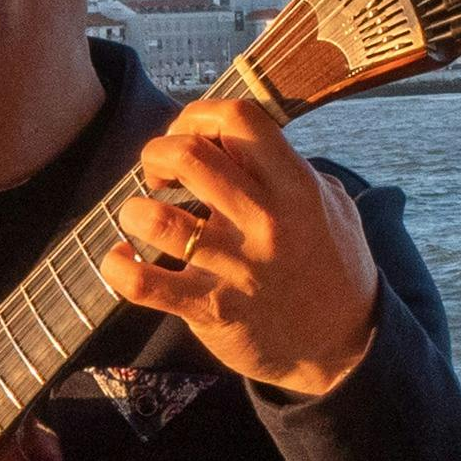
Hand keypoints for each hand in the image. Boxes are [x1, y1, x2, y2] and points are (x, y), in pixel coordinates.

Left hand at [98, 96, 380, 394]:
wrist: (342, 345)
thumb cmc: (331, 264)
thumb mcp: (329, 202)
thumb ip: (287, 168)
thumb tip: (234, 139)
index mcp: (296, 186)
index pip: (239, 120)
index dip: (198, 115)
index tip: (189, 135)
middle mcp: (266, 221)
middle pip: (190, 156)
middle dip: (158, 153)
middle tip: (159, 174)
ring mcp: (237, 267)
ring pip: (158, 219)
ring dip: (134, 209)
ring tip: (140, 216)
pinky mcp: (211, 309)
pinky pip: (144, 284)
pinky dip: (117, 266)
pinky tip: (120, 258)